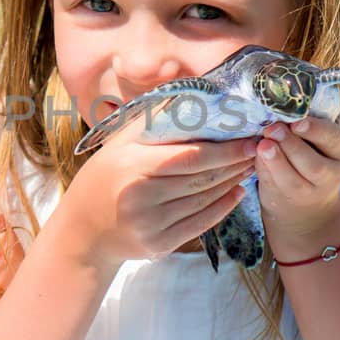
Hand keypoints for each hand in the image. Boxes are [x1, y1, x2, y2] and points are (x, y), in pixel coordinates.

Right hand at [64, 116, 261, 269]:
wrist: (82, 230)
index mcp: (131, 165)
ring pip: (203, 201)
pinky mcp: (158, 244)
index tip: (248, 139)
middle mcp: (140, 196)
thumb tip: (192, 94)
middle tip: (256, 151)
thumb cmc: (104, 177)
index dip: (224, 149)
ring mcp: (149, 224)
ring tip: (248, 168)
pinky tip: (236, 194)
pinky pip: (199, 224)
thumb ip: (153, 120)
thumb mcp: (119, 143)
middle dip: (234, 164)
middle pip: (200, 179)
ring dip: (231, 183)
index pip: (189, 156)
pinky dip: (222, 208)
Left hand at [255, 115, 339, 253]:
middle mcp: (331, 175)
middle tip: (272, 129)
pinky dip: (263, 171)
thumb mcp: (317, 139)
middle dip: (291, 146)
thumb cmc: (310, 152)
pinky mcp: (286, 200)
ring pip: (293, 181)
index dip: (315, 131)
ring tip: (263, 145)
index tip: (296, 123)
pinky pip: (274, 186)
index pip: (333, 139)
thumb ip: (301, 128)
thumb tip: (278, 117)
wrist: (307, 197)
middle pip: (314, 165)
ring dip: (276, 162)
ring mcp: (309, 193)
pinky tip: (256, 157)